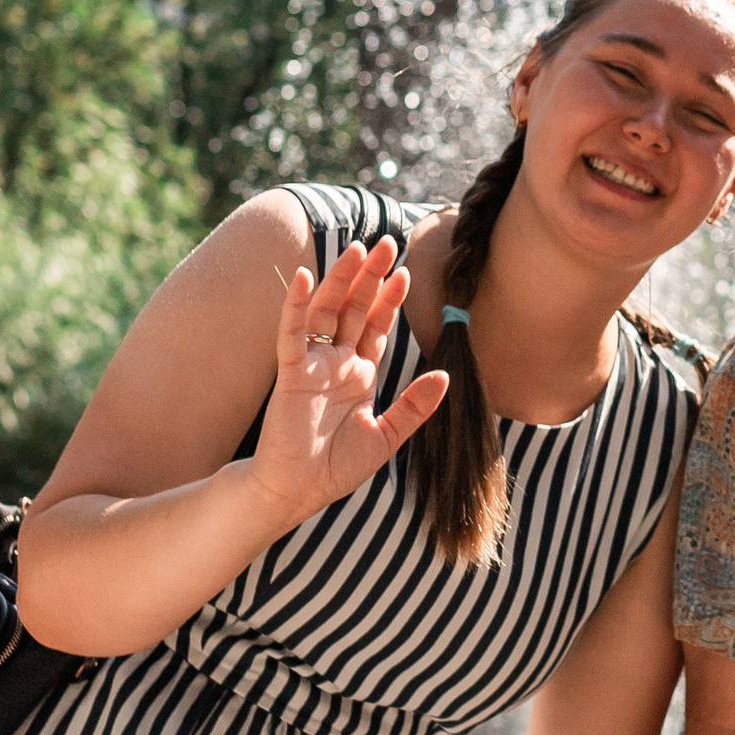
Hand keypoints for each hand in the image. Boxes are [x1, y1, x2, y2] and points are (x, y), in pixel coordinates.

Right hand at [244, 239, 447, 528]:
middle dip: (370, 277)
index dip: (389, 300)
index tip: (407, 273)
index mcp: (359, 374)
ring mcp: (312, 365)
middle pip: (354, 309)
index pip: (375, 326)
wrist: (298, 492)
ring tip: (359, 249)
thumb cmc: (336, 468)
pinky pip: (291, 332)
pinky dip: (296, 304)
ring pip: (326, 311)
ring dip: (340, 279)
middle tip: (387, 243)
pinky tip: (304, 276)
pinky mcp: (290, 374)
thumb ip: (415, 406)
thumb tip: (445, 375)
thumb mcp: (387, 436)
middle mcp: (335, 363)